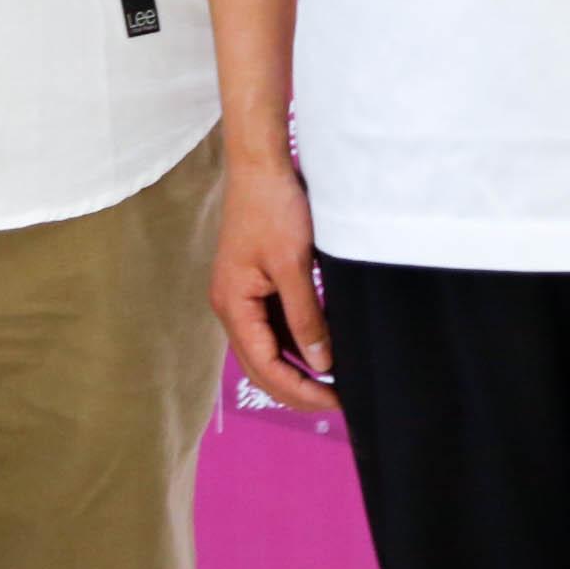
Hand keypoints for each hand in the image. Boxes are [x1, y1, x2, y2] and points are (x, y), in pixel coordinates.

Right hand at [209, 154, 337, 412]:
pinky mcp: (253, 285)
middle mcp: (230, 307)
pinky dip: (295, 344)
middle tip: (339, 403)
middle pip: (261, 366)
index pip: (265, 368)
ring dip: (296, 369)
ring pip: (267, 349)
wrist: (261, 165)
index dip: (300, 391)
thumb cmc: (273, 208)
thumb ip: (306, 318)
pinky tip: (321, 350)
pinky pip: (272, 327)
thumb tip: (321, 364)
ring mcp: (240, 297)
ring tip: (334, 384)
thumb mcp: (294, 266)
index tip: (337, 402)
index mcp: (233, 305)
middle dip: (297, 389)